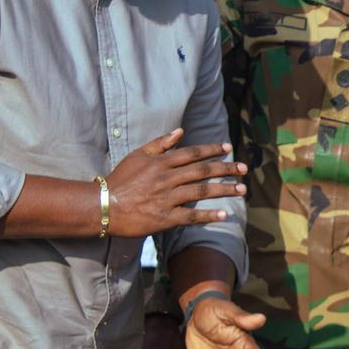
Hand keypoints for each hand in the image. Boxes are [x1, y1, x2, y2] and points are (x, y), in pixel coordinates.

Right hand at [107, 130, 247, 239]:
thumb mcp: (137, 156)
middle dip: (226, 169)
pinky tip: (224, 215)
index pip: (192, 153)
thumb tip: (181, 131)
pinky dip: (208, 216)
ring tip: (242, 189)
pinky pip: (191, 216)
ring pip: (201, 192)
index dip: (212, 150)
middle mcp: (167, 179)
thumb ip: (160, 143)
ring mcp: (167, 199)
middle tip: (244, 169)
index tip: (228, 148)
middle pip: (202, 171)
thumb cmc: (120, 180)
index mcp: (161, 163)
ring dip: (224, 190)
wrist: (104, 206)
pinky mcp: (165, 218)